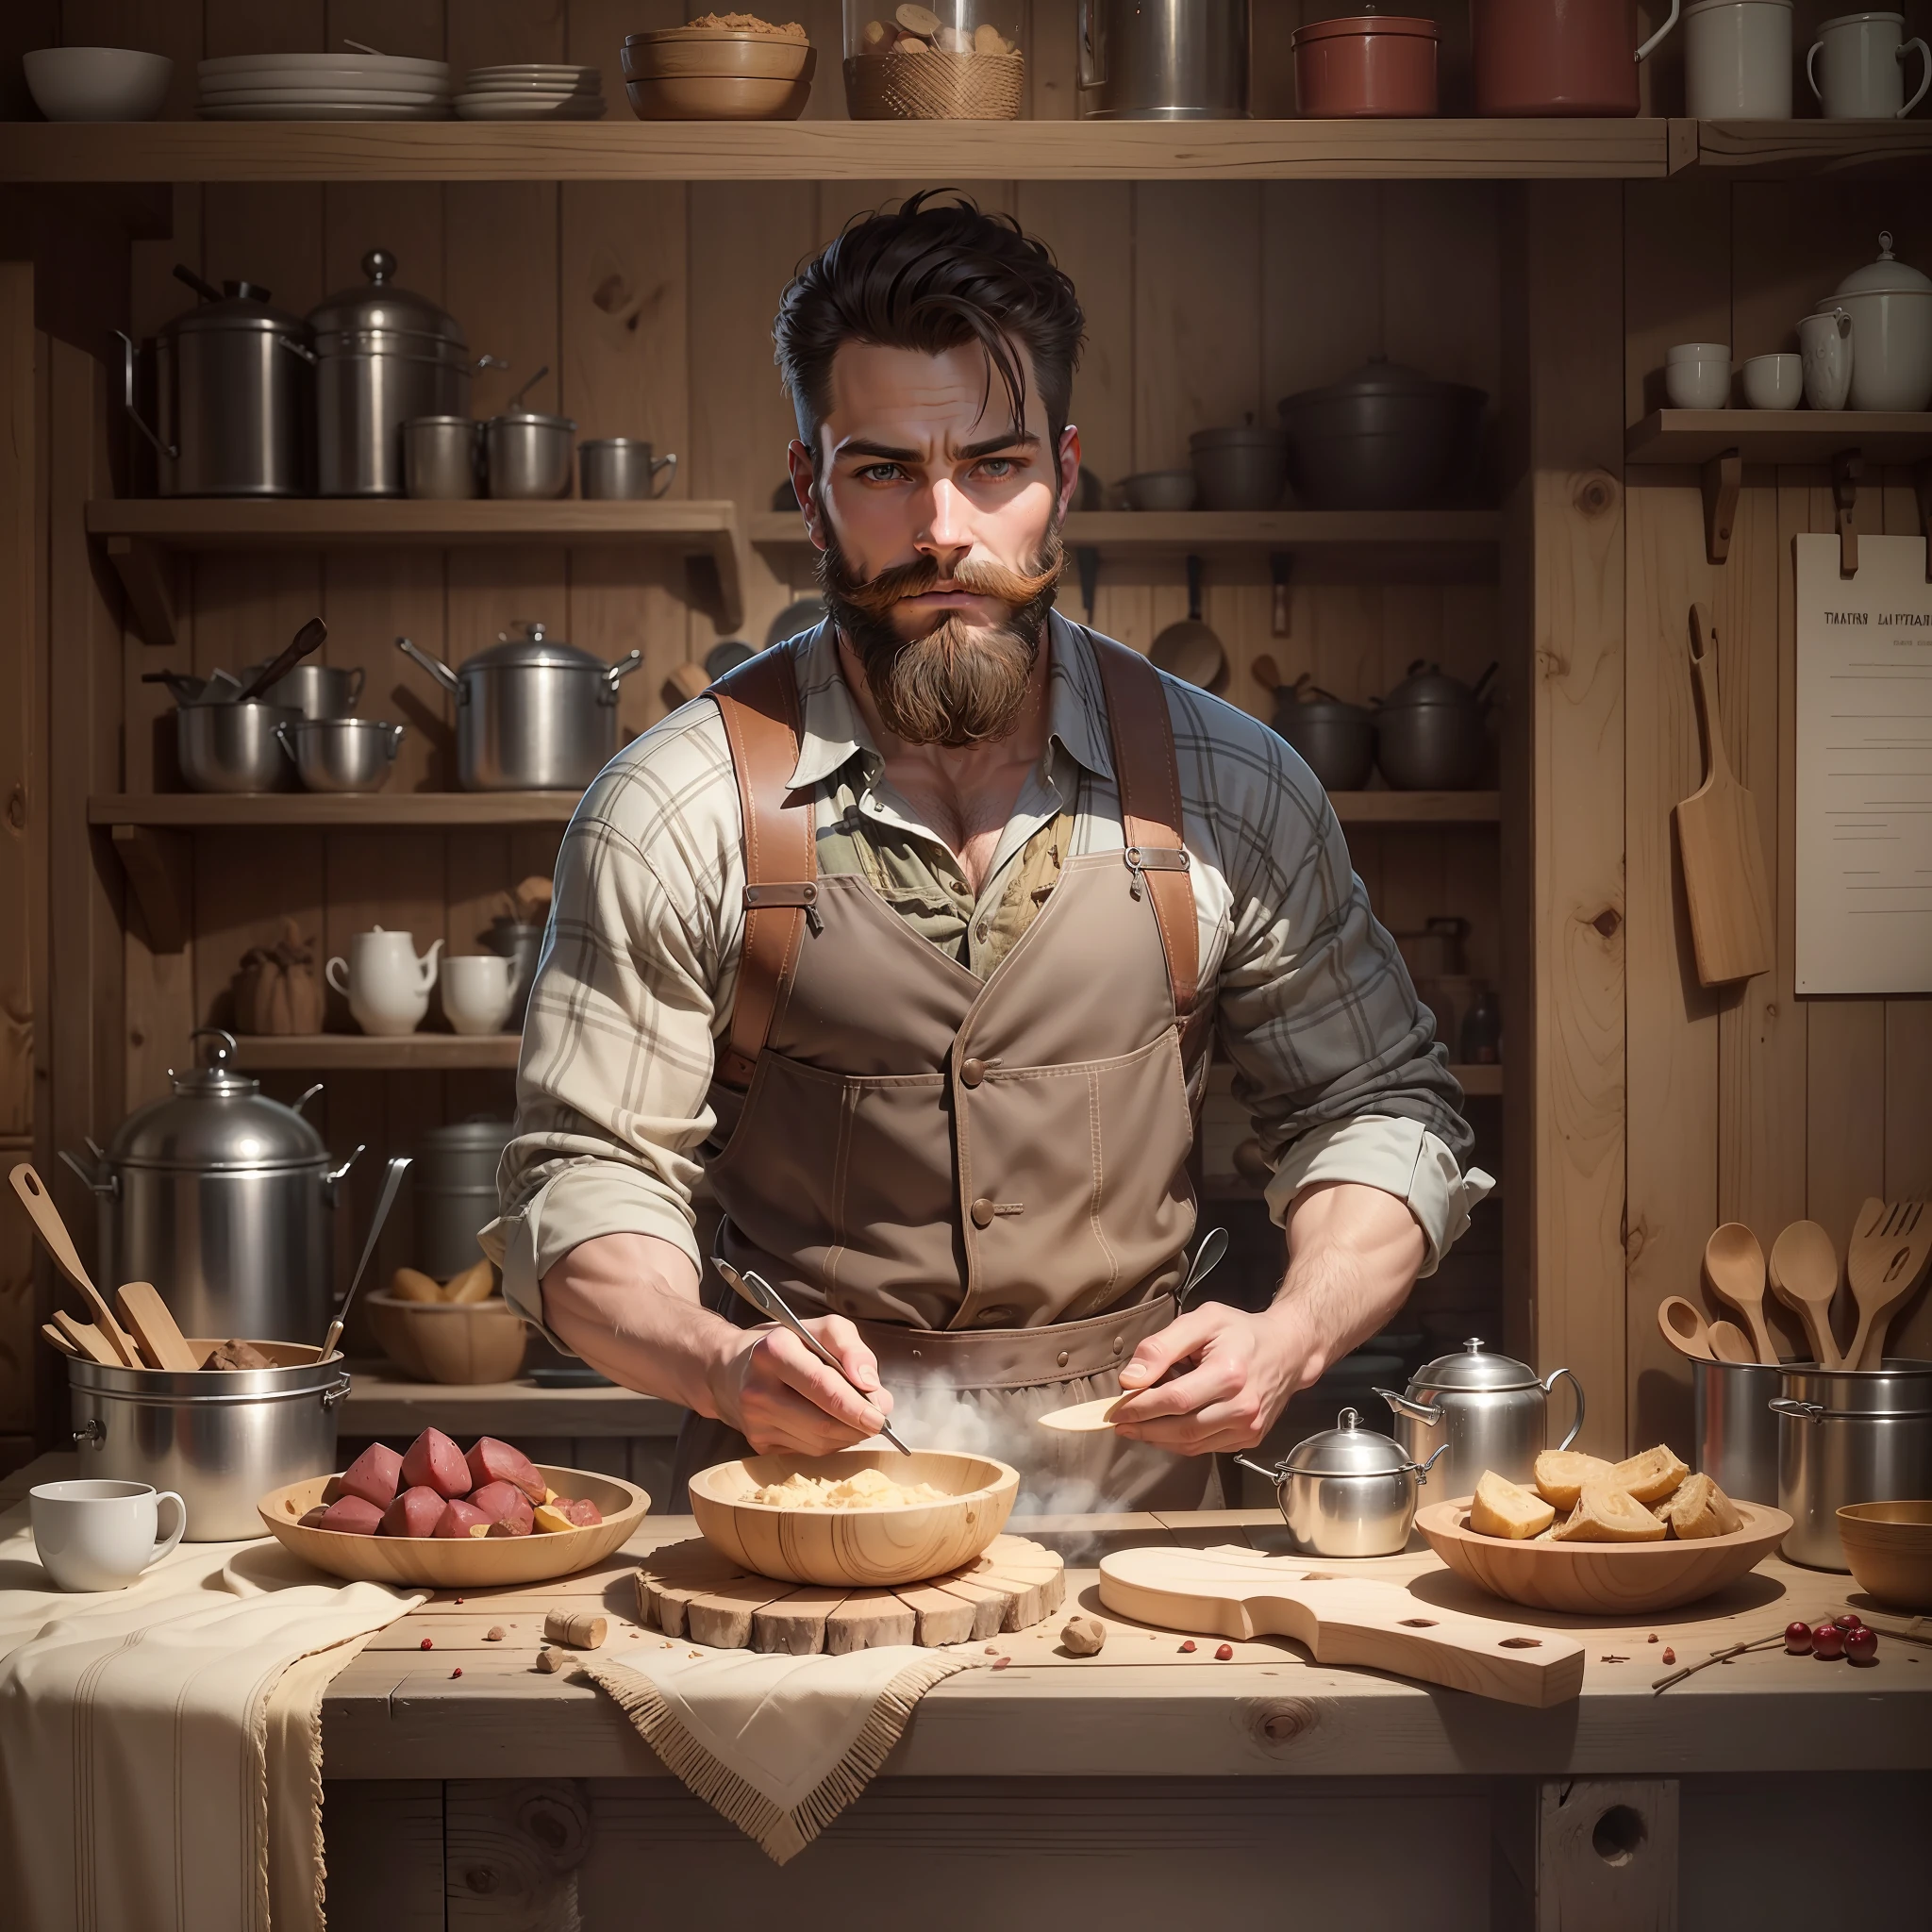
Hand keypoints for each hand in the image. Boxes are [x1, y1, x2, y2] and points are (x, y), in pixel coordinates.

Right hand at [708, 1315, 896, 1455]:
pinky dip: (829, 1443)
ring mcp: (754, 1421)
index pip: (821, 1386)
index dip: (854, 1406)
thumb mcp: (822, 1329)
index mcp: (774, 1352)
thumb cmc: (787, 1344)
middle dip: (857, 1426)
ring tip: (855, 1419)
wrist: (731, 1368)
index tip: (880, 1416)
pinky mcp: (757, 1443)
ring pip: (817, 1443)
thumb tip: (870, 1384)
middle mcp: (758, 1389)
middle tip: (877, 1421)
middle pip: (821, 1423)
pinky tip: (831, 1425)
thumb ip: (851, 1349)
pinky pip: (807, 1451)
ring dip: (847, 1436)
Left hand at [1110, 1182, 1426, 1453]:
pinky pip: (1204, 1447)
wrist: (1288, 1350)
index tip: (1115, 1407)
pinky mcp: (1249, 1439)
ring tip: (1134, 1425)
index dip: (1140, 1407)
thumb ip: (1162, 1347)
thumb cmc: (1240, 1332)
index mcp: (1229, 1373)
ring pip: (1190, 1444)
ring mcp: (1249, 1428)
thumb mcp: (1201, 1321)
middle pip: (1181, 1428)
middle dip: (1143, 1427)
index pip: (1174, 1400)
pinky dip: (1178, 1442)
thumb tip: (1129, 1379)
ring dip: (1157, 1438)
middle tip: (1117, 1421)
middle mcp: (1242, 1407)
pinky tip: (1163, 1428)